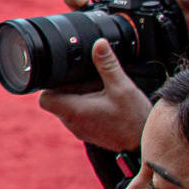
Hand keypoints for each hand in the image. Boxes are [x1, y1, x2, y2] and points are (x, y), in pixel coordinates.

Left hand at [37, 38, 152, 151]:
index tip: (62, 77)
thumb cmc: (133, 119)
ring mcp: (80, 130)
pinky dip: (84, 108)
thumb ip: (108, 65)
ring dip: (75, 99)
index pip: (44, 100)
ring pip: (67, 110)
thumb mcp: (122, 87)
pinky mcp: (89, 134)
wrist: (143, 143)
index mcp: (75, 111)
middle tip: (83, 79)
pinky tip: (101, 101)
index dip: (48, 86)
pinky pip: (78, 118)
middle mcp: (73, 123)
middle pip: (55, 103)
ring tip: (94, 89)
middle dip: (65, 89)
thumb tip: (99, 44)